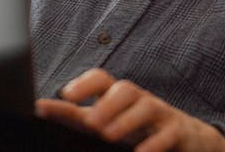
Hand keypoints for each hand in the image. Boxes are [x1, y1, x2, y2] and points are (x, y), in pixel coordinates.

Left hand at [35, 68, 224, 151]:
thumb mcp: (105, 123)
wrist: (186, 140)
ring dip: (127, 120)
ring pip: (147, 106)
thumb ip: (74, 117)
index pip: (102, 80)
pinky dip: (154, 143)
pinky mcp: (178, 131)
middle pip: (125, 89)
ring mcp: (160, 114)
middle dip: (107, 103)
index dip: (85, 83)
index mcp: (118, 97)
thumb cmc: (137, 131)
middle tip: (90, 122)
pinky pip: (168, 132)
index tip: (66, 95)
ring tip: (108, 135)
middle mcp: (139, 101)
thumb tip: (38, 108)